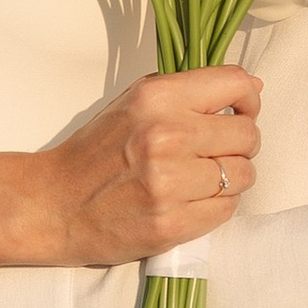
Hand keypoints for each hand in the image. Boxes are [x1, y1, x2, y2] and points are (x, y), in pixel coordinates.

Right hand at [23, 65, 260, 265]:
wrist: (53, 205)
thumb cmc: (96, 153)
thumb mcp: (135, 103)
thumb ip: (191, 91)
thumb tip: (255, 87)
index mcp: (157, 97)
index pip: (237, 84)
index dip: (249, 100)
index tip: (240, 112)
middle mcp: (167, 135)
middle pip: (248, 134)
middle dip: (240, 144)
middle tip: (215, 152)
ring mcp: (170, 182)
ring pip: (245, 174)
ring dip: (231, 178)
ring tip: (201, 179)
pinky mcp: (173, 223)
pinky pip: (228, 209)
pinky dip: (217, 205)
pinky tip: (191, 200)